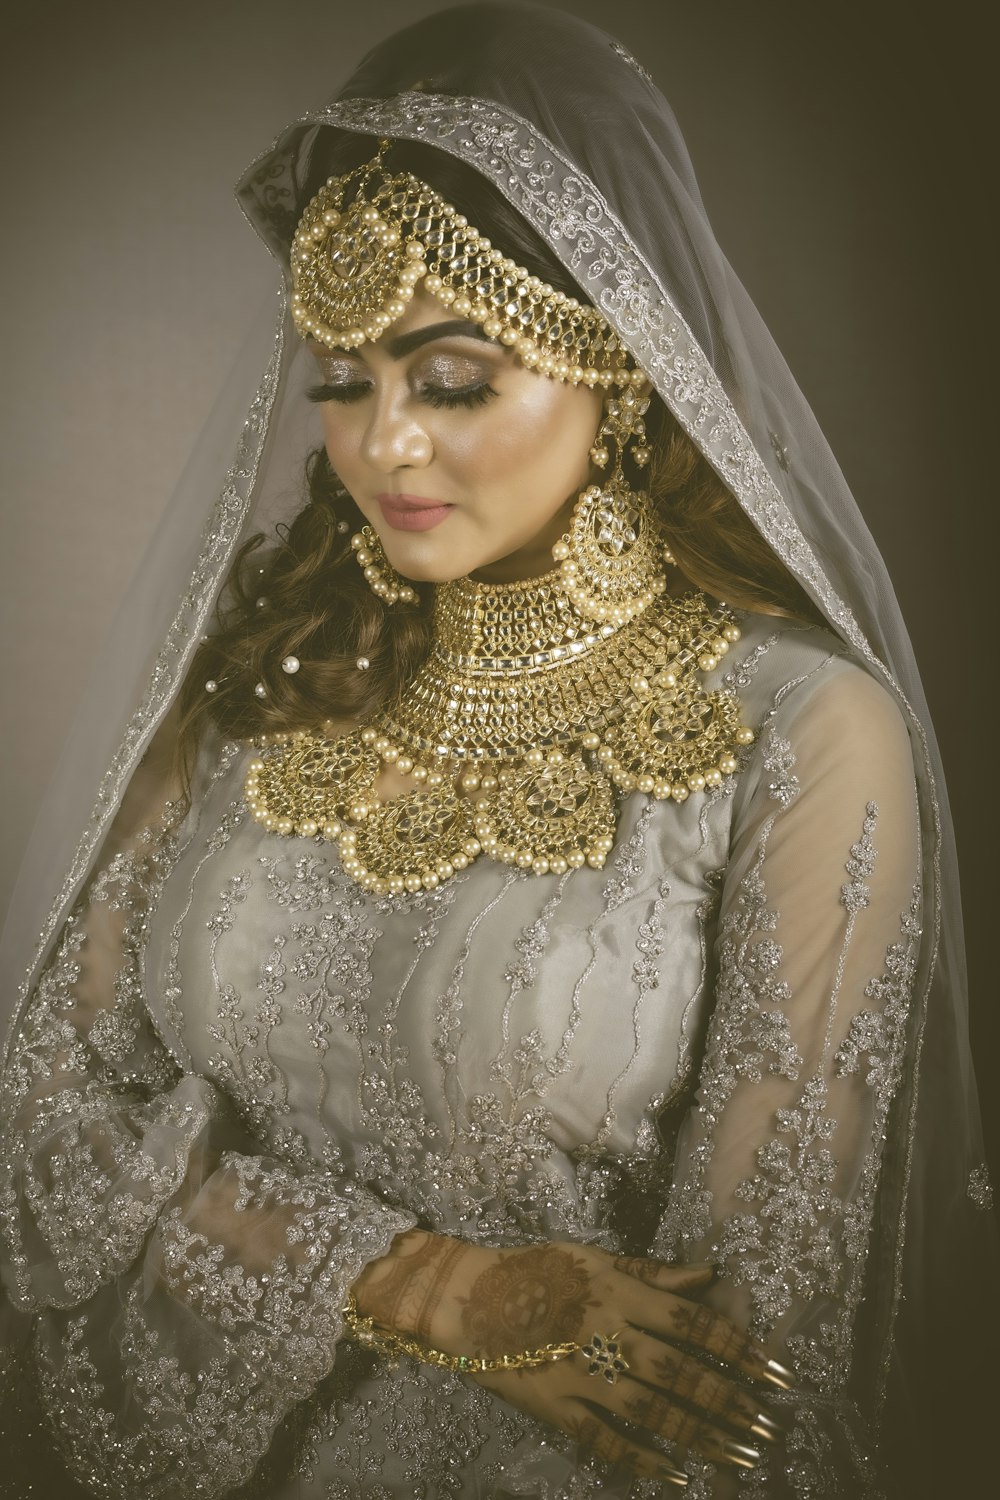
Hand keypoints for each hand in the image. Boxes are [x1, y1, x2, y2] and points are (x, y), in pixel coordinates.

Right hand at [351, 1231, 788, 1484]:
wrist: (464, 1299)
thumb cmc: (534, 1271)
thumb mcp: (592, 1257)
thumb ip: (651, 1272)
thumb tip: (709, 1274)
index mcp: (619, 1291)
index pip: (694, 1322)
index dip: (741, 1349)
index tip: (779, 1373)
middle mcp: (606, 1332)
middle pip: (681, 1374)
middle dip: (731, 1403)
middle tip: (769, 1428)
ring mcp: (581, 1374)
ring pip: (652, 1412)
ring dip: (701, 1436)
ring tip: (741, 1456)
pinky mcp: (556, 1407)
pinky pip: (606, 1439)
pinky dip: (642, 1460)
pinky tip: (675, 1475)